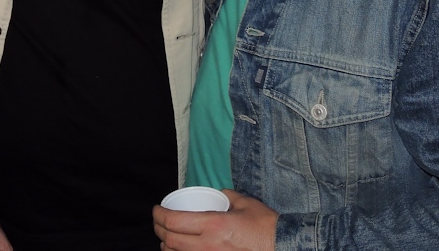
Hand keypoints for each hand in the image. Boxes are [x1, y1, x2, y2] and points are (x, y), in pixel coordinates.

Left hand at [153, 190, 276, 250]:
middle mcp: (208, 245)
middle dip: (159, 230)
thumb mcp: (244, 203)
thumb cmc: (265, 226)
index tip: (156, 210)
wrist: (282, 246)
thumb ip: (227, 196)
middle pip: (170, 241)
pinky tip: (180, 250)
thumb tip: (217, 193)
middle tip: (158, 222)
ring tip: (167, 237)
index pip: (174, 221)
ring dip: (167, 246)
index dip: (159, 216)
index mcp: (213, 225)